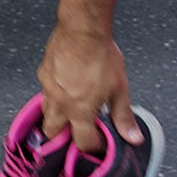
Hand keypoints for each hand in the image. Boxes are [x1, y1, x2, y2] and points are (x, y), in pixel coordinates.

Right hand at [37, 24, 141, 155]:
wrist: (82, 30)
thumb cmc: (100, 56)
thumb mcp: (119, 89)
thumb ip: (123, 116)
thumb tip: (133, 137)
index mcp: (80, 112)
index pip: (83, 142)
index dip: (93, 146)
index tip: (99, 142)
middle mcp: (60, 104)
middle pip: (53, 133)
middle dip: (63, 138)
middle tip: (75, 134)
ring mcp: (49, 88)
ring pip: (46, 113)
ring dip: (56, 118)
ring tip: (68, 113)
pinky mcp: (43, 73)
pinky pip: (44, 92)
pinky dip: (52, 96)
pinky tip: (63, 88)